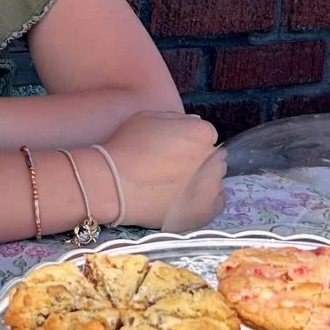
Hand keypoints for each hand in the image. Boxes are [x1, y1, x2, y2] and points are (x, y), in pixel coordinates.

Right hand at [100, 112, 223, 231]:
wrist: (114, 185)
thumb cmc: (127, 147)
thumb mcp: (148, 118)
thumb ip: (176, 119)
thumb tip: (191, 124)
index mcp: (201, 132)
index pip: (206, 135)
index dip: (189, 142)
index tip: (174, 150)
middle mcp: (213, 158)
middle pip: (212, 158)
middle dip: (198, 161)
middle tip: (173, 168)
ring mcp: (211, 187)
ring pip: (215, 181)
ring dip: (202, 181)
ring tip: (176, 187)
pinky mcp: (205, 211)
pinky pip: (216, 203)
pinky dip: (204, 201)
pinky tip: (185, 200)